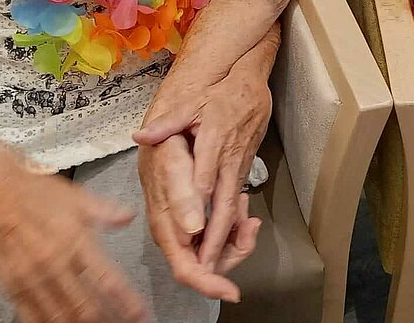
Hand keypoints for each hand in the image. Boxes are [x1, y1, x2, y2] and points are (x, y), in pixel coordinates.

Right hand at [0, 149, 150, 322]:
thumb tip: (129, 217)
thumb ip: (105, 211)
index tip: (140, 315)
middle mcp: (54, 263)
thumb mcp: (76, 197)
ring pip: (61, 317)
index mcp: (74, 240)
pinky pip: (33, 317)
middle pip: (86, 306)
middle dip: (107, 321)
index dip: (126, 301)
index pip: (107, 280)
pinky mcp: (13, 287)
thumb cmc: (35, 194)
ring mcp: (32, 278)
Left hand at [134, 63, 271, 268]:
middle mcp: (226, 162)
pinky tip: (225, 246)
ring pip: (233, 211)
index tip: (192, 234)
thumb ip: (166, 123)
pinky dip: (233, 229)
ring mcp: (236, 170)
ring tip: (214, 269)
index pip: (204, 181)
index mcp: (212, 144)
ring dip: (227, 241)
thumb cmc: (218, 94)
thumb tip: (141, 135)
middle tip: (206, 269)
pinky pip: (236, 206)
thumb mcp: (189, 103)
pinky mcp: (240, 173)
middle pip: (224, 206)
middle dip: (217, 240)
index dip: (198, 209)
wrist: (250, 86)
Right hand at [136, 135, 258, 301]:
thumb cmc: (164, 139)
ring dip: (235, 235)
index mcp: (163, 221)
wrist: (164, 121)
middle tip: (250, 228)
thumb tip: (192, 229)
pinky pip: (216, 229)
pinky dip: (233, 223)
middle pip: (204, 263)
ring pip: (214, 247)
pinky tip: (241, 203)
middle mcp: (172, 227)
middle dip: (231, 252)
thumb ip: (179, 195)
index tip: (230, 291)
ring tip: (246, 212)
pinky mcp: (193, 210)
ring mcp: (183, 220)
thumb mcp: (172, 160)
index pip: (186, 267)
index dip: (207, 283)